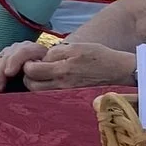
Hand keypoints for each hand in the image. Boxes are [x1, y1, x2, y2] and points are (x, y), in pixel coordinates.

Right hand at [0, 40, 46, 93]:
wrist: (50, 75)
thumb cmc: (51, 81)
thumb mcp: (50, 80)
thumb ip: (41, 82)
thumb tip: (33, 88)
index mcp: (39, 51)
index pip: (24, 51)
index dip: (15, 60)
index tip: (9, 73)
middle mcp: (24, 47)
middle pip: (7, 56)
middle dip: (0, 73)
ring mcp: (12, 51)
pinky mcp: (3, 57)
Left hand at [19, 39, 136, 90]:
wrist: (118, 71)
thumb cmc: (98, 56)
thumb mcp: (76, 47)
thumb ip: (55, 52)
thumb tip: (40, 58)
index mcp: (62, 70)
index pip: (31, 71)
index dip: (27, 63)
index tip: (33, 58)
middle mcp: (62, 85)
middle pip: (31, 85)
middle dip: (28, 75)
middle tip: (35, 66)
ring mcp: (66, 94)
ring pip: (38, 93)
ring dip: (36, 83)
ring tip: (43, 73)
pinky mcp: (70, 98)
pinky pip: (50, 96)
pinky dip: (45, 89)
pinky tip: (52, 80)